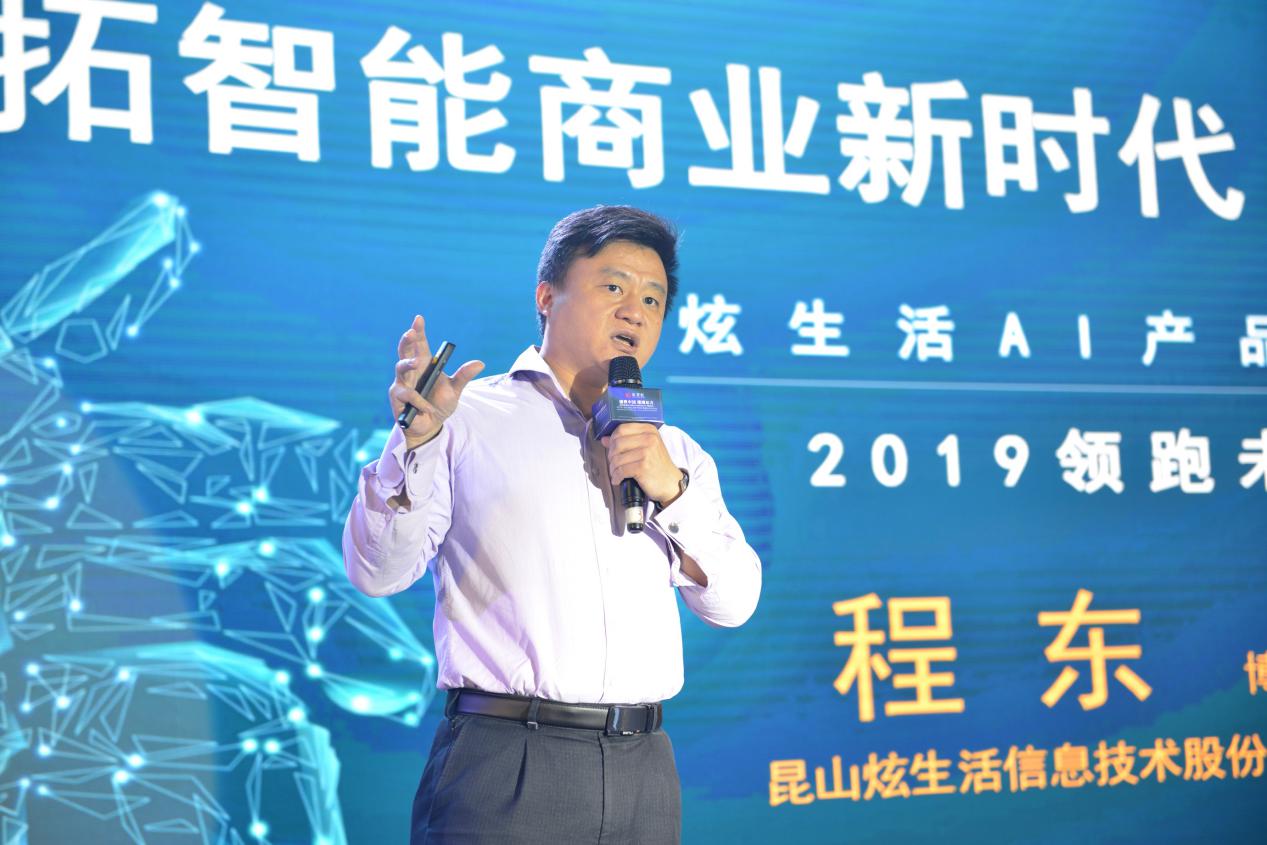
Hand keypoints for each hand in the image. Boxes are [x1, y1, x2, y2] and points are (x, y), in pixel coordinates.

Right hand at [390, 315, 483, 448]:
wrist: (431, 427)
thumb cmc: (440, 405)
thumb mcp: (455, 390)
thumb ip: (463, 376)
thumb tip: (480, 363)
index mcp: (423, 364)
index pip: (420, 343)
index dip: (418, 330)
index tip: (419, 318)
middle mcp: (411, 370)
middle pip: (404, 350)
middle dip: (407, 340)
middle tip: (411, 332)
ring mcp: (402, 383)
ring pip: (400, 368)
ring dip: (408, 364)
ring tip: (416, 363)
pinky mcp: (397, 398)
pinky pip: (407, 394)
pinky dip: (419, 400)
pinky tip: (427, 407)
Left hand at [602, 424, 682, 504]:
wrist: (670, 483)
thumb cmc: (656, 465)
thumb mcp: (645, 448)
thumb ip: (625, 441)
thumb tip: (604, 439)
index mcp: (649, 430)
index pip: (621, 429)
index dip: (612, 440)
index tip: (612, 450)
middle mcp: (649, 438)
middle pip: (617, 443)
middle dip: (611, 456)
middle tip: (614, 464)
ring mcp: (647, 452)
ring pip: (617, 458)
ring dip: (613, 468)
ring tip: (616, 473)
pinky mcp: (643, 466)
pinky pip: (621, 470)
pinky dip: (616, 477)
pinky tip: (618, 480)